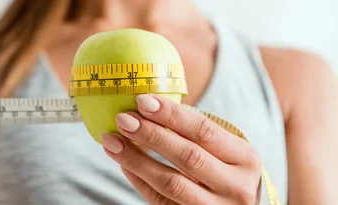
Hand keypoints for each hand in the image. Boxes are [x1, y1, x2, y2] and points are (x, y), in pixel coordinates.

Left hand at [101, 94, 261, 204]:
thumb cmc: (226, 172)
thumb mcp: (226, 151)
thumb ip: (195, 134)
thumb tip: (147, 106)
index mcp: (245, 158)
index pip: (204, 131)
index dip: (171, 114)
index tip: (142, 100)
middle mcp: (235, 186)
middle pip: (187, 156)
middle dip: (151, 135)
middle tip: (123, 119)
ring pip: (170, 182)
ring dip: (136, 159)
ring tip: (111, 141)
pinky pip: (160, 200)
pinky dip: (138, 180)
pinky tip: (123, 163)